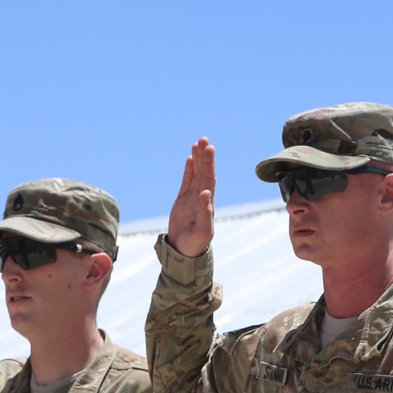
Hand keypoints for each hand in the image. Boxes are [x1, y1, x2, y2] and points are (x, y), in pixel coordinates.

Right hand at [168, 138, 215, 257]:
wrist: (183, 252)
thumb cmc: (195, 245)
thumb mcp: (202, 232)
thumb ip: (205, 213)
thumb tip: (206, 193)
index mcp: (208, 204)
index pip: (209, 179)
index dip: (209, 164)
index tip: (209, 149)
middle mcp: (202, 199)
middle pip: (204, 173)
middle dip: (204, 156)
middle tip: (204, 139)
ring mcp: (192, 199)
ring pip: (196, 174)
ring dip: (198, 159)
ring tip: (198, 142)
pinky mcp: (182, 201)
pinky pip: (187, 181)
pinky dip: (189, 170)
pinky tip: (191, 158)